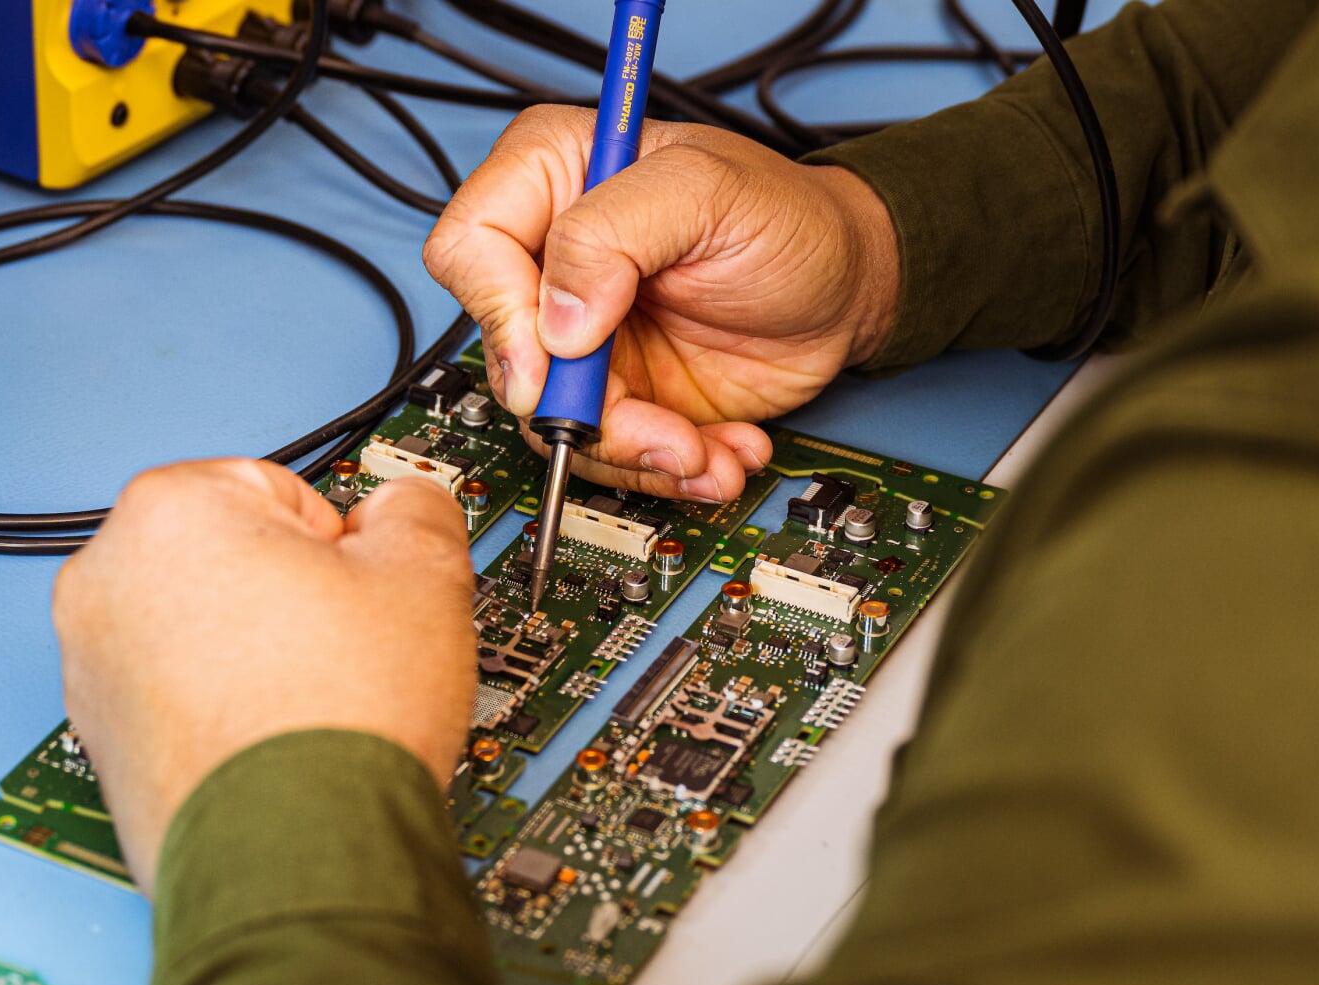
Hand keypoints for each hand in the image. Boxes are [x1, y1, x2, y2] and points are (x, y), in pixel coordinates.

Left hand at [51, 461, 477, 888]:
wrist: (298, 860)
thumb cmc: (337, 723)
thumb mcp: (423, 576)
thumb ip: (414, 512)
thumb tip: (405, 507)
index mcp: (168, 510)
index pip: (281, 493)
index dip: (339, 547)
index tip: (360, 592)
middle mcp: (104, 582)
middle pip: (229, 561)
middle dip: (287, 597)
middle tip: (343, 650)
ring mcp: (91, 670)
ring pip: (198, 633)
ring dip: (252, 656)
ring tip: (313, 705)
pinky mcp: (100, 745)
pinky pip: (176, 701)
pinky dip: (221, 715)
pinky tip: (276, 746)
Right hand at [423, 105, 899, 502]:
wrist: (849, 292)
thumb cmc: (788, 219)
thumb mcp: (708, 192)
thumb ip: (616, 232)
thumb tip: (556, 321)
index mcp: (552, 179)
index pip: (470, 246)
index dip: (500, 311)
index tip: (561, 354)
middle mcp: (552, 263)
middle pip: (506, 355)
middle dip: (584, 410)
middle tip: (658, 428)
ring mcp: (580, 338)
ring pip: (550, 423)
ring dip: (636, 455)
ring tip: (705, 452)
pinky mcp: (615, 397)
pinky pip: (603, 455)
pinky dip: (665, 470)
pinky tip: (720, 452)